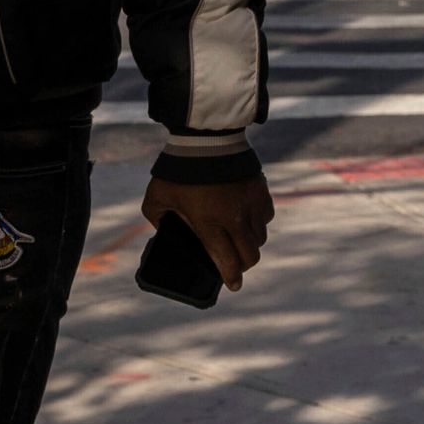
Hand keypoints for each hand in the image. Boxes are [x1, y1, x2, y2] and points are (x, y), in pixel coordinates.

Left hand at [141, 167, 274, 290]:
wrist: (205, 138)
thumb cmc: (178, 170)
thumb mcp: (157, 197)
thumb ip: (158, 218)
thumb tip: (163, 228)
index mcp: (209, 224)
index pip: (227, 261)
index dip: (232, 278)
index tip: (233, 285)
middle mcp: (234, 219)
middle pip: (250, 255)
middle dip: (243, 266)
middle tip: (236, 265)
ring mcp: (251, 205)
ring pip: (259, 237)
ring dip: (250, 244)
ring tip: (239, 240)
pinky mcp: (260, 190)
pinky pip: (266, 216)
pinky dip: (258, 222)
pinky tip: (247, 218)